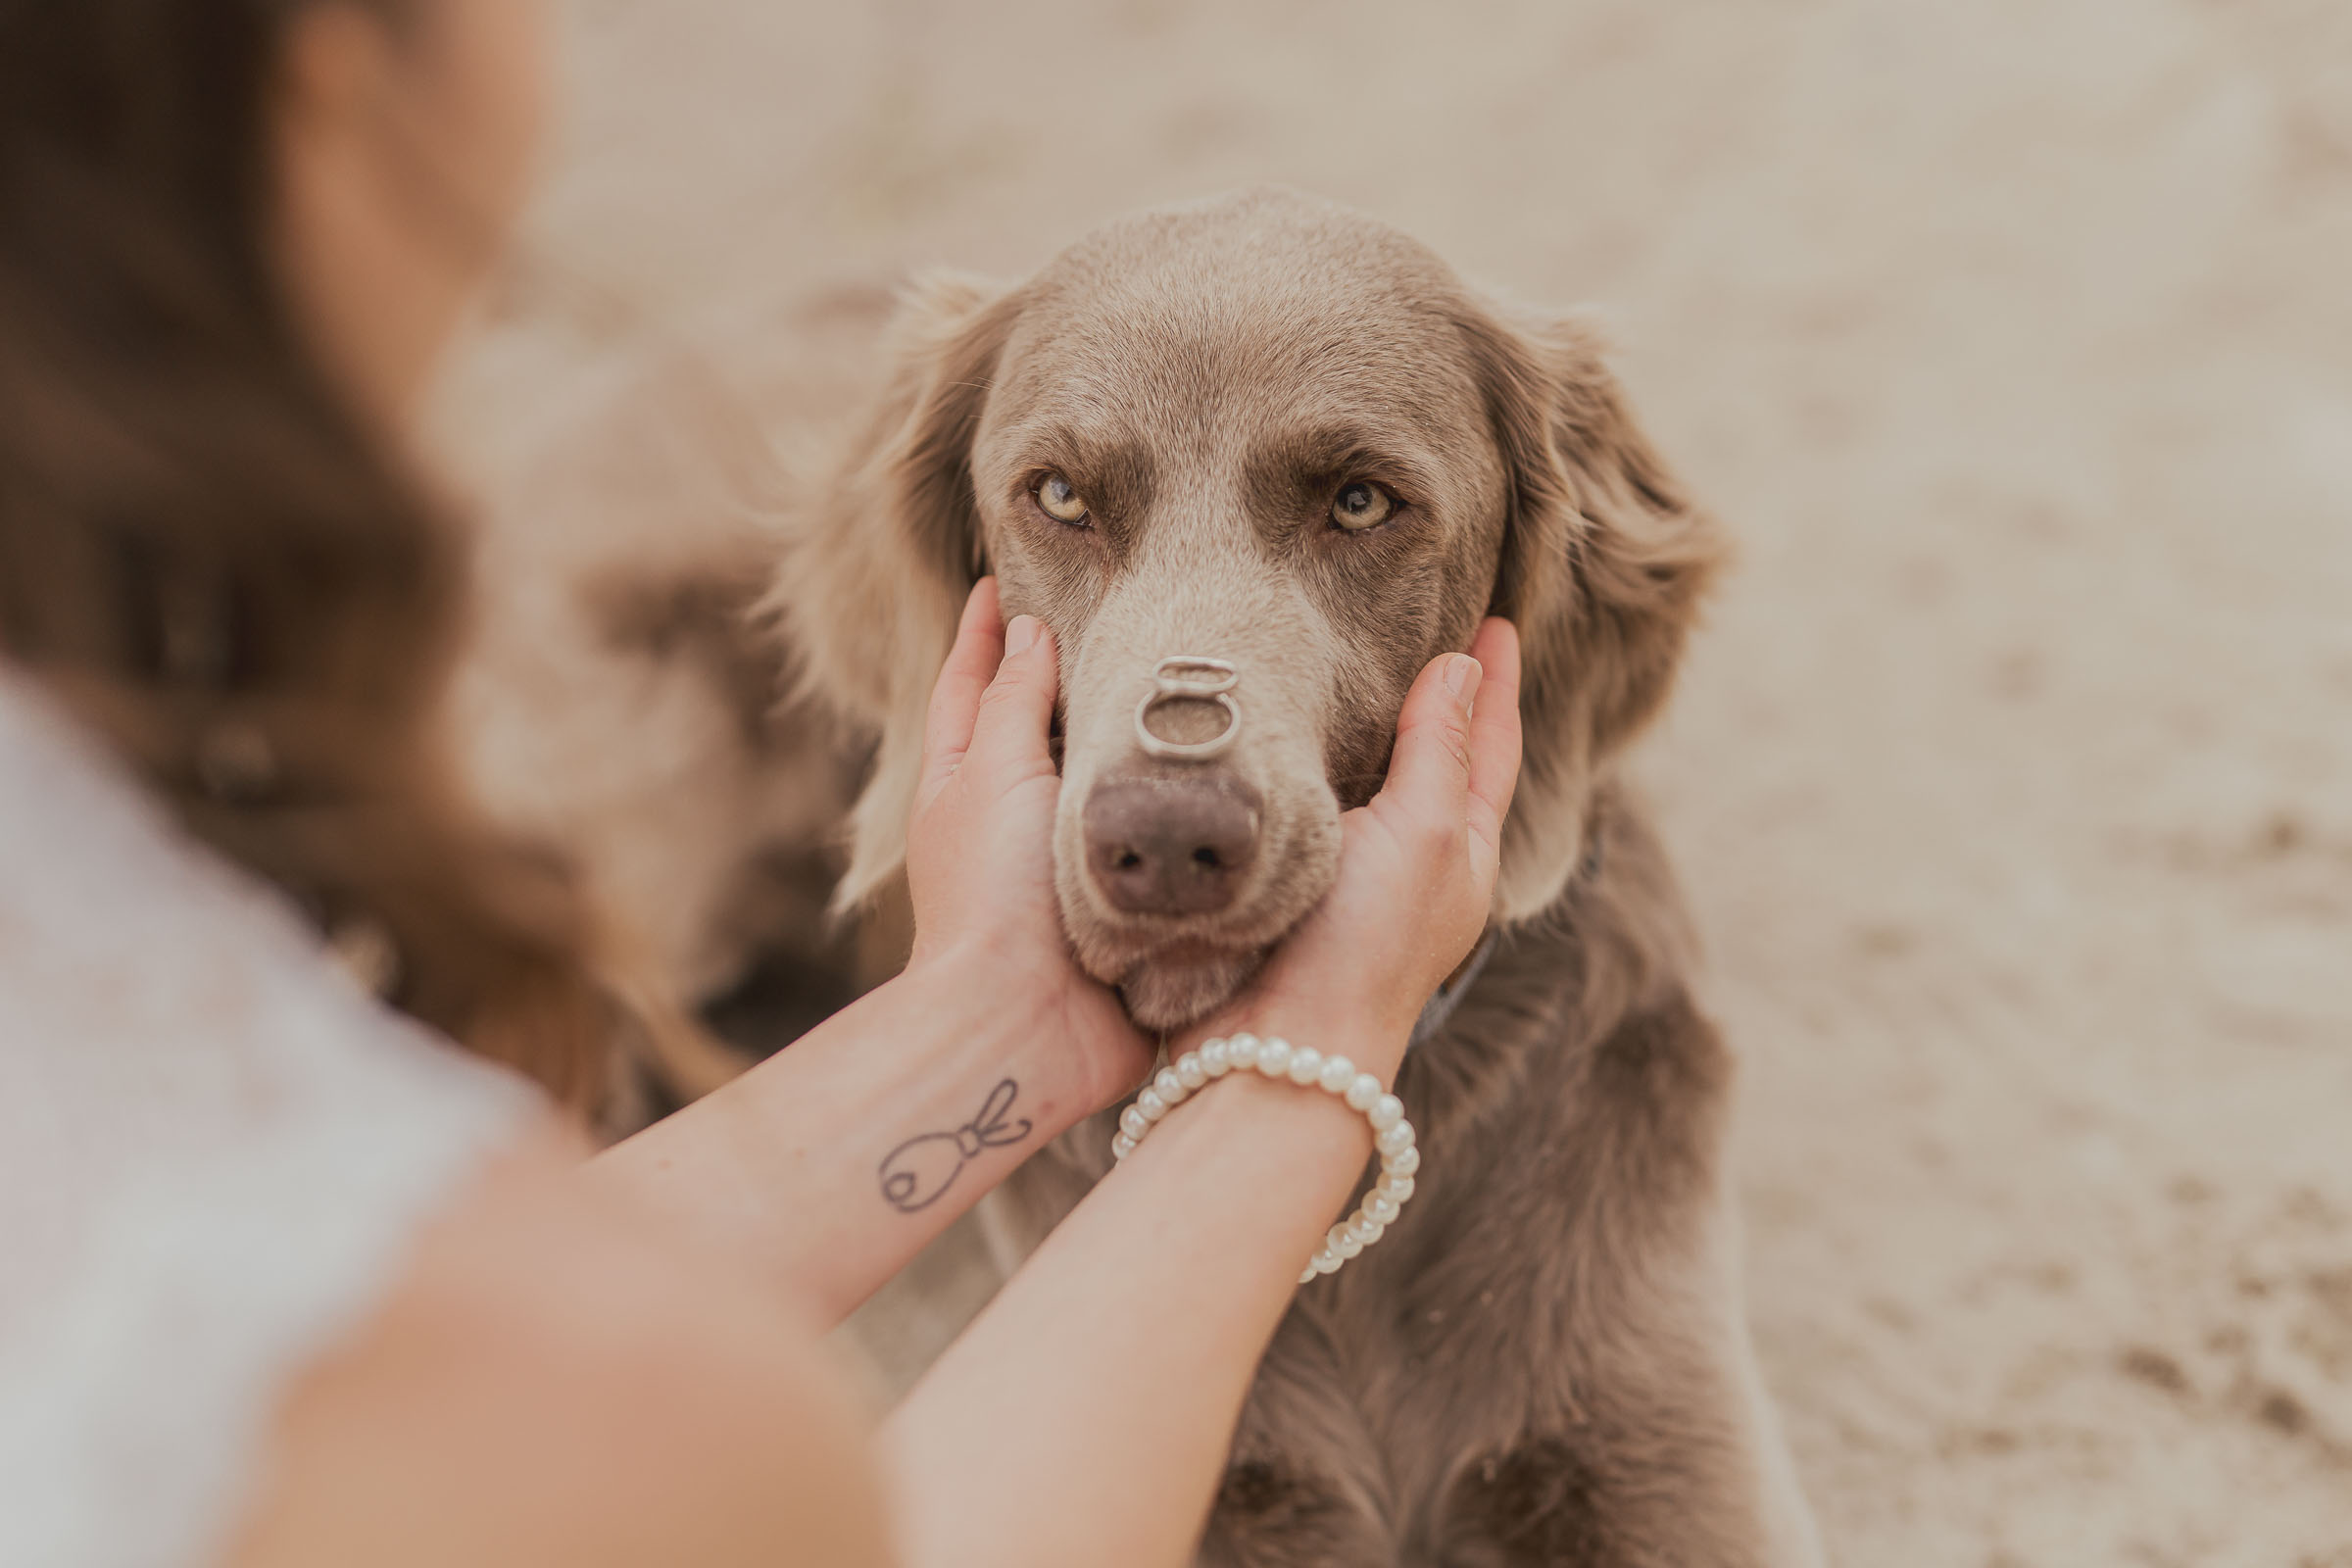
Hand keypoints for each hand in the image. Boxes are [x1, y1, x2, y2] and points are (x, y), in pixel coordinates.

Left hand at [903, 580, 1155, 1110]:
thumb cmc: (995, 895)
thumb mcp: (991, 773)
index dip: (984, 633)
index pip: (970, 687)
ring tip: (1184, 674)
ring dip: (1135, 737)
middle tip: (1119, 610)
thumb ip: (1012, 699)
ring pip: (1104, 781)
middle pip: (1039, 729)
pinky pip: (1153, 842)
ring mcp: (1068, 865)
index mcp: (964, 785)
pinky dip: (1177, 807)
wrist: (1029, 1027)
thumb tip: (1027, 633)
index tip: (1000, 578)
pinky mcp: (1125, 906)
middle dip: (1070, 673)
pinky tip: (1220, 772)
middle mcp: (1013, 821)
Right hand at [1196, 618, 1522, 1083]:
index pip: (1493, 745)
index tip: (1494, 615)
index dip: (1497, 679)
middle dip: (1436, 694)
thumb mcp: (1425, 833)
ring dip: (1365, 724)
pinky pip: (1304, 807)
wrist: (1272, 1049)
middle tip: (1426, 619)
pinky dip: (1304, 763)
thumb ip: (1442, 749)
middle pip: (1436, 759)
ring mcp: (1348, 879)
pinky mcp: (1284, 886)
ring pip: (1367, 782)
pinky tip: (1277, 734)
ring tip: (1349, 658)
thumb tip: (1465, 668)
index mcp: (1465, 852)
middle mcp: (1412, 866)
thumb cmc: (1362, 947)